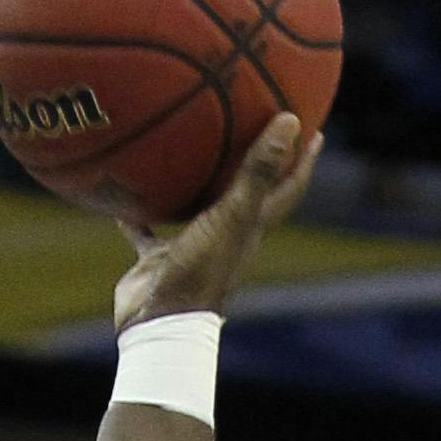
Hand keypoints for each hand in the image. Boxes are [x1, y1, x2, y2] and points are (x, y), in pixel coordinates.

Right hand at [111, 112, 321, 332]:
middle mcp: (224, 234)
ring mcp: (190, 247)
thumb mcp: (232, 214)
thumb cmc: (201, 269)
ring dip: (195, 184)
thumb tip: (290, 120)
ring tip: (188, 149)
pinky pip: (146, 230)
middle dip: (251, 162)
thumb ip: (258, 170)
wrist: (159, 320)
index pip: (286, 188)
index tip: (314, 130)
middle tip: (253, 126)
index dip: (302, 161)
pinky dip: (138, 214)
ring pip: (195, 208)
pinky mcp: (158, 259)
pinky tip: (126, 193)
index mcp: (251, 227)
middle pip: (244, 193)